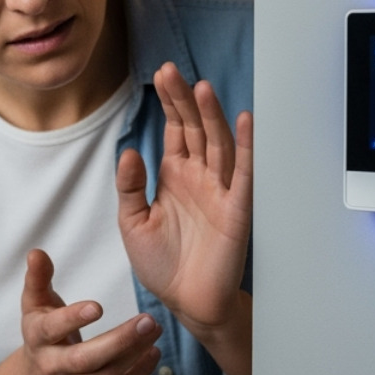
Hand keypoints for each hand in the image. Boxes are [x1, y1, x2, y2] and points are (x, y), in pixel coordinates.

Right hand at [13, 248, 161, 374]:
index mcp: (36, 337)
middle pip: (85, 359)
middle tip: (148, 320)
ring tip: (155, 330)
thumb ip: (38, 277)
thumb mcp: (34, 303)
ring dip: (134, 355)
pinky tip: (153, 354)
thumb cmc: (41, 332)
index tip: (98, 306)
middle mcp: (50, 367)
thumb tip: (36, 252)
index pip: (51, 329)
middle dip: (119, 341)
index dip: (73, 319)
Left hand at [116, 63, 253, 332]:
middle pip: (195, 128)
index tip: (162, 75)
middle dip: (184, 100)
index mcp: (174, 176)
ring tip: (201, 88)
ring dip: (211, 116)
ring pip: (217, 144)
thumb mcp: (133, 223)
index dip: (170, 103)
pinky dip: (246, 147)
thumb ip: (131, 187)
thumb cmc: (162, 264)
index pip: (175, 130)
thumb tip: (128, 152)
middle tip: (172, 72)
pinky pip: (243, 173)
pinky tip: (244, 121)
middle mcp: (199, 177)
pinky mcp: (237, 210)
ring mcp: (219, 191)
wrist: (186, 303)